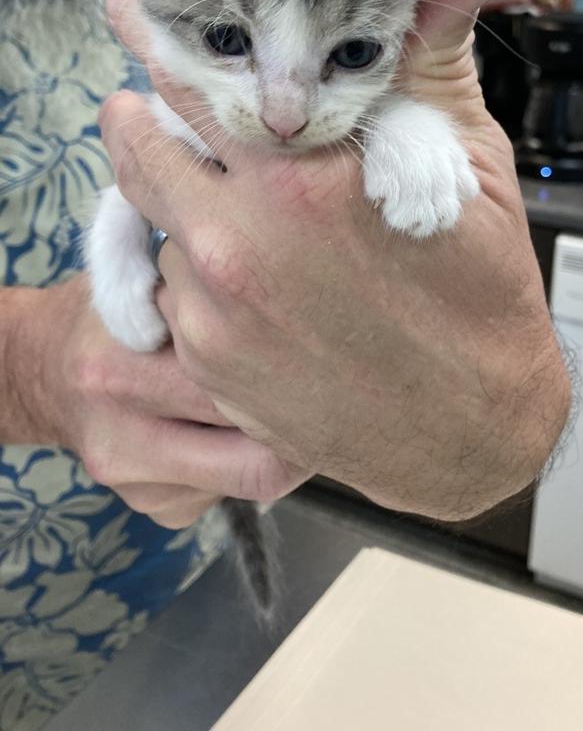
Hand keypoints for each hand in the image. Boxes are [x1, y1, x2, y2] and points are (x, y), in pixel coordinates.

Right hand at [7, 275, 306, 526]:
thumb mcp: (150, 285)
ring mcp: (134, 482)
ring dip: (274, 446)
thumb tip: (308, 311)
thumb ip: (208, 301)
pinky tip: (226, 427)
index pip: (237, 392)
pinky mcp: (148, 508)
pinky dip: (240, 462)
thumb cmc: (115, 313)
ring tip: (278, 403)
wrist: (40, 368)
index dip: (298, 384)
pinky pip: (227, 493)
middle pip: (253, 457)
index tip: (332, 366)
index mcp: (123, 366)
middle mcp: (122, 432)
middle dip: (299, 430)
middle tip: (333, 398)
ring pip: (247, 483)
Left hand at [100, 0, 569, 520]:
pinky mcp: (209, 366)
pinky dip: (191, 267)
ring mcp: (216, 311)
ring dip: (175, 192)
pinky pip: (168, 291)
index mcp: (307, 175)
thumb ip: (435, 51)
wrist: (470, 430)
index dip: (163, 36)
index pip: (197, 77)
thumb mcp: (465, 162)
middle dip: (147, 103)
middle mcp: (242, 240)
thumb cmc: (479, 293)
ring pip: (152, 216)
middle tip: (158, 85)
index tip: (137, 7)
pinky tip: (248, 273)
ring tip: (228, 195)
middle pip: (142, 138)